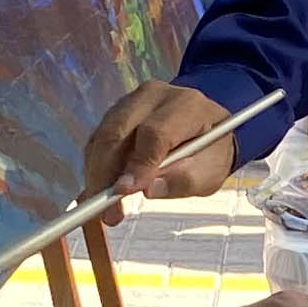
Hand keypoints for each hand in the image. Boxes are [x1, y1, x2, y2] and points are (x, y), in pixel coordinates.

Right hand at [84, 79, 260, 202]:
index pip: (155, 133)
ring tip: (107, 210)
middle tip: (107, 211)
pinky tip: (102, 191)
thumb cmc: (211, 152)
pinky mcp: (117, 112)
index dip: (137, 164)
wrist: (206, 127)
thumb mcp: (210, 173)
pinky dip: (96, 167)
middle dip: (105, 173)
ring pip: (102, 136)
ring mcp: (132, 100)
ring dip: (97, 174)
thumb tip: (146, 190)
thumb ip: (183, 181)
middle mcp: (155, 95)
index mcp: (187, 106)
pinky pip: (98, 139)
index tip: (123, 193)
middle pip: (117, 131)